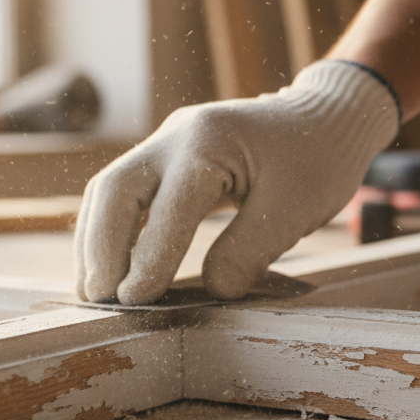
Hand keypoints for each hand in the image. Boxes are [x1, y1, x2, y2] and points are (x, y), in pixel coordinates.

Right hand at [75, 60, 398, 304]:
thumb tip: (211, 290)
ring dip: (96, 241)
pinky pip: (123, 192)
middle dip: (102, 248)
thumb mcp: (295, 210)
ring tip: (94, 292)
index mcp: (211, 143)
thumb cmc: (317, 160)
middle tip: (99, 300)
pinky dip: (110, 230)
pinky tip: (111, 267)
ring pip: (109, 190)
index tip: (135, 301)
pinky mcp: (165, 157)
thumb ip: (249, 251)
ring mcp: (166, 142)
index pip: (168, 207)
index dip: (149, 257)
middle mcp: (176, 136)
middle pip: (115, 190)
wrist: (324, 118)